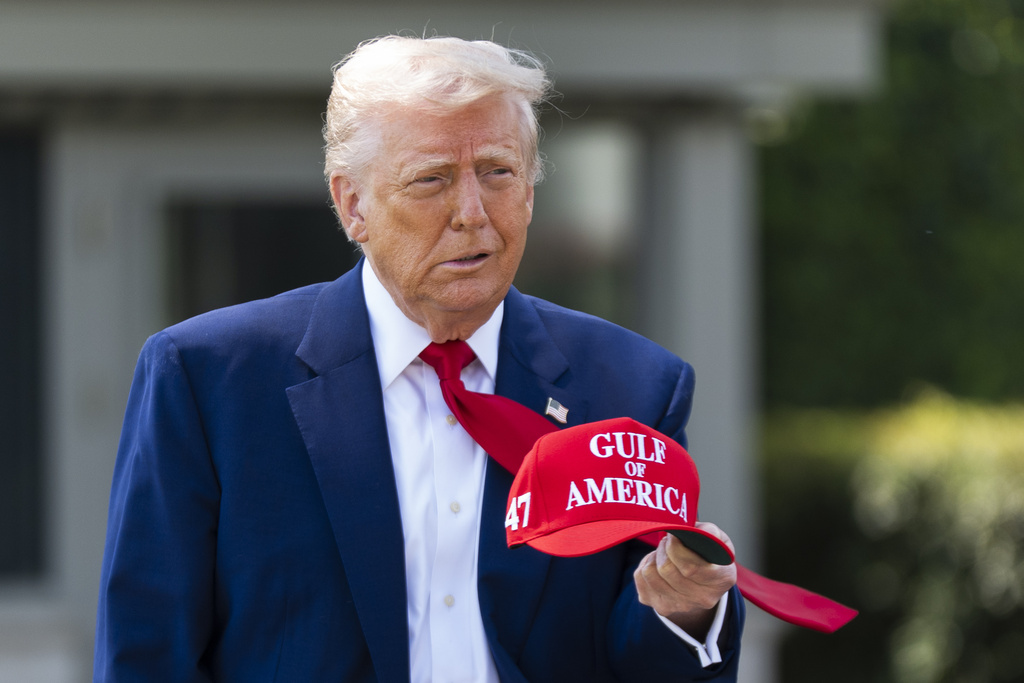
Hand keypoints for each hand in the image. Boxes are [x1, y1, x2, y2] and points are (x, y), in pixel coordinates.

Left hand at [634, 522, 736, 637]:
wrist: (704, 583)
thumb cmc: (710, 555)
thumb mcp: (717, 539)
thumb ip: (708, 531)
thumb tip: (688, 531)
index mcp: (721, 579)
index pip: (690, 568)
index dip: (676, 548)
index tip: (673, 535)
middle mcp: (703, 598)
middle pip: (666, 569)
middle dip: (664, 547)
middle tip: (669, 541)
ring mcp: (681, 606)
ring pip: (649, 573)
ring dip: (654, 556)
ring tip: (664, 552)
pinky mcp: (661, 607)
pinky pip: (639, 578)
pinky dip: (645, 565)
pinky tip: (658, 564)